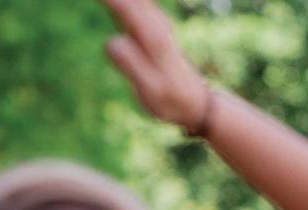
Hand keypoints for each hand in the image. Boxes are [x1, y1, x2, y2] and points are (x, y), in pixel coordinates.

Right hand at [100, 0, 208, 130]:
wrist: (193, 101)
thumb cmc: (169, 99)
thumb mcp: (151, 90)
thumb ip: (132, 66)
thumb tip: (114, 41)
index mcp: (152, 36)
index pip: (122, 3)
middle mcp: (154, 21)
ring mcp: (153, 19)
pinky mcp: (149, 20)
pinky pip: (133, 0)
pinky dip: (122, 1)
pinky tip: (114, 1)